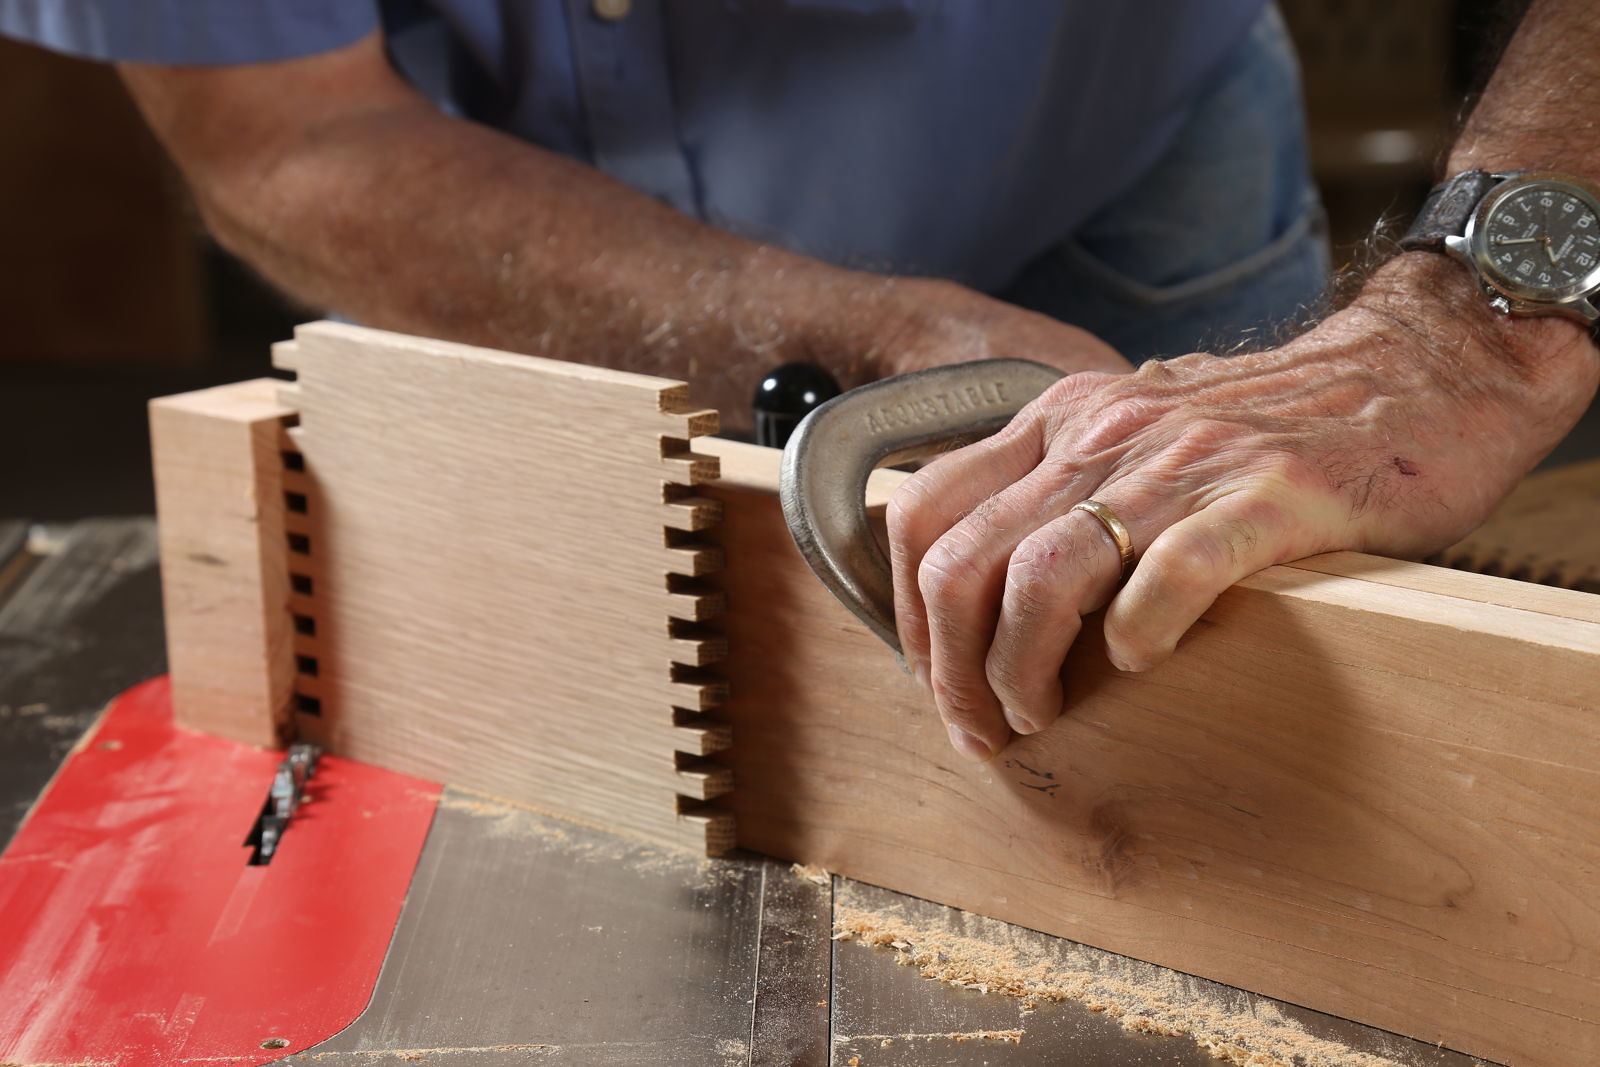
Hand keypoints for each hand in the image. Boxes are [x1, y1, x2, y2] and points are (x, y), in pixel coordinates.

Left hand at [886, 255, 1597, 762]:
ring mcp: (1182, 464)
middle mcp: (1103, 435)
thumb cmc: (1270, 423)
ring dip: (1023, 671)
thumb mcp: (1139, 429)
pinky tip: (1142, 663)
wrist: (1414, 373)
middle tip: (982, 727)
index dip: (908, 612)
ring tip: (1044, 715)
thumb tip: (990, 590)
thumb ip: (1065, 485)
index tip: (934, 675)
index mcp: (1062, 420)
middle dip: (952, 669)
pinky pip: (1168, 577)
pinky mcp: (1267, 498)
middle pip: (965, 563)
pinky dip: (1138, 636)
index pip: (925, 511)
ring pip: (1043, 578)